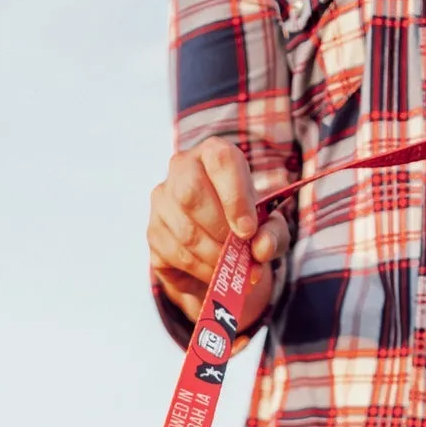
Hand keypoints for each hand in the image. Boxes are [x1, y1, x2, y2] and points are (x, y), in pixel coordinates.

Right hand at [148, 138, 291, 330]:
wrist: (220, 245)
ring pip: (184, 231)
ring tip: (232, 268)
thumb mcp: (269, 227)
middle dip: (219, 230)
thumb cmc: (246, 223)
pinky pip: (175, 254)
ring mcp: (162, 201)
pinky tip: (214, 273)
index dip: (235, 198)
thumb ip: (272, 234)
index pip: (220, 161)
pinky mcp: (153, 232)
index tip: (248, 230)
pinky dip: (199, 270)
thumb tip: (262, 249)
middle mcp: (181, 169)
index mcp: (213, 153)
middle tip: (238, 251)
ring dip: (213, 257)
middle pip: (190, 194)